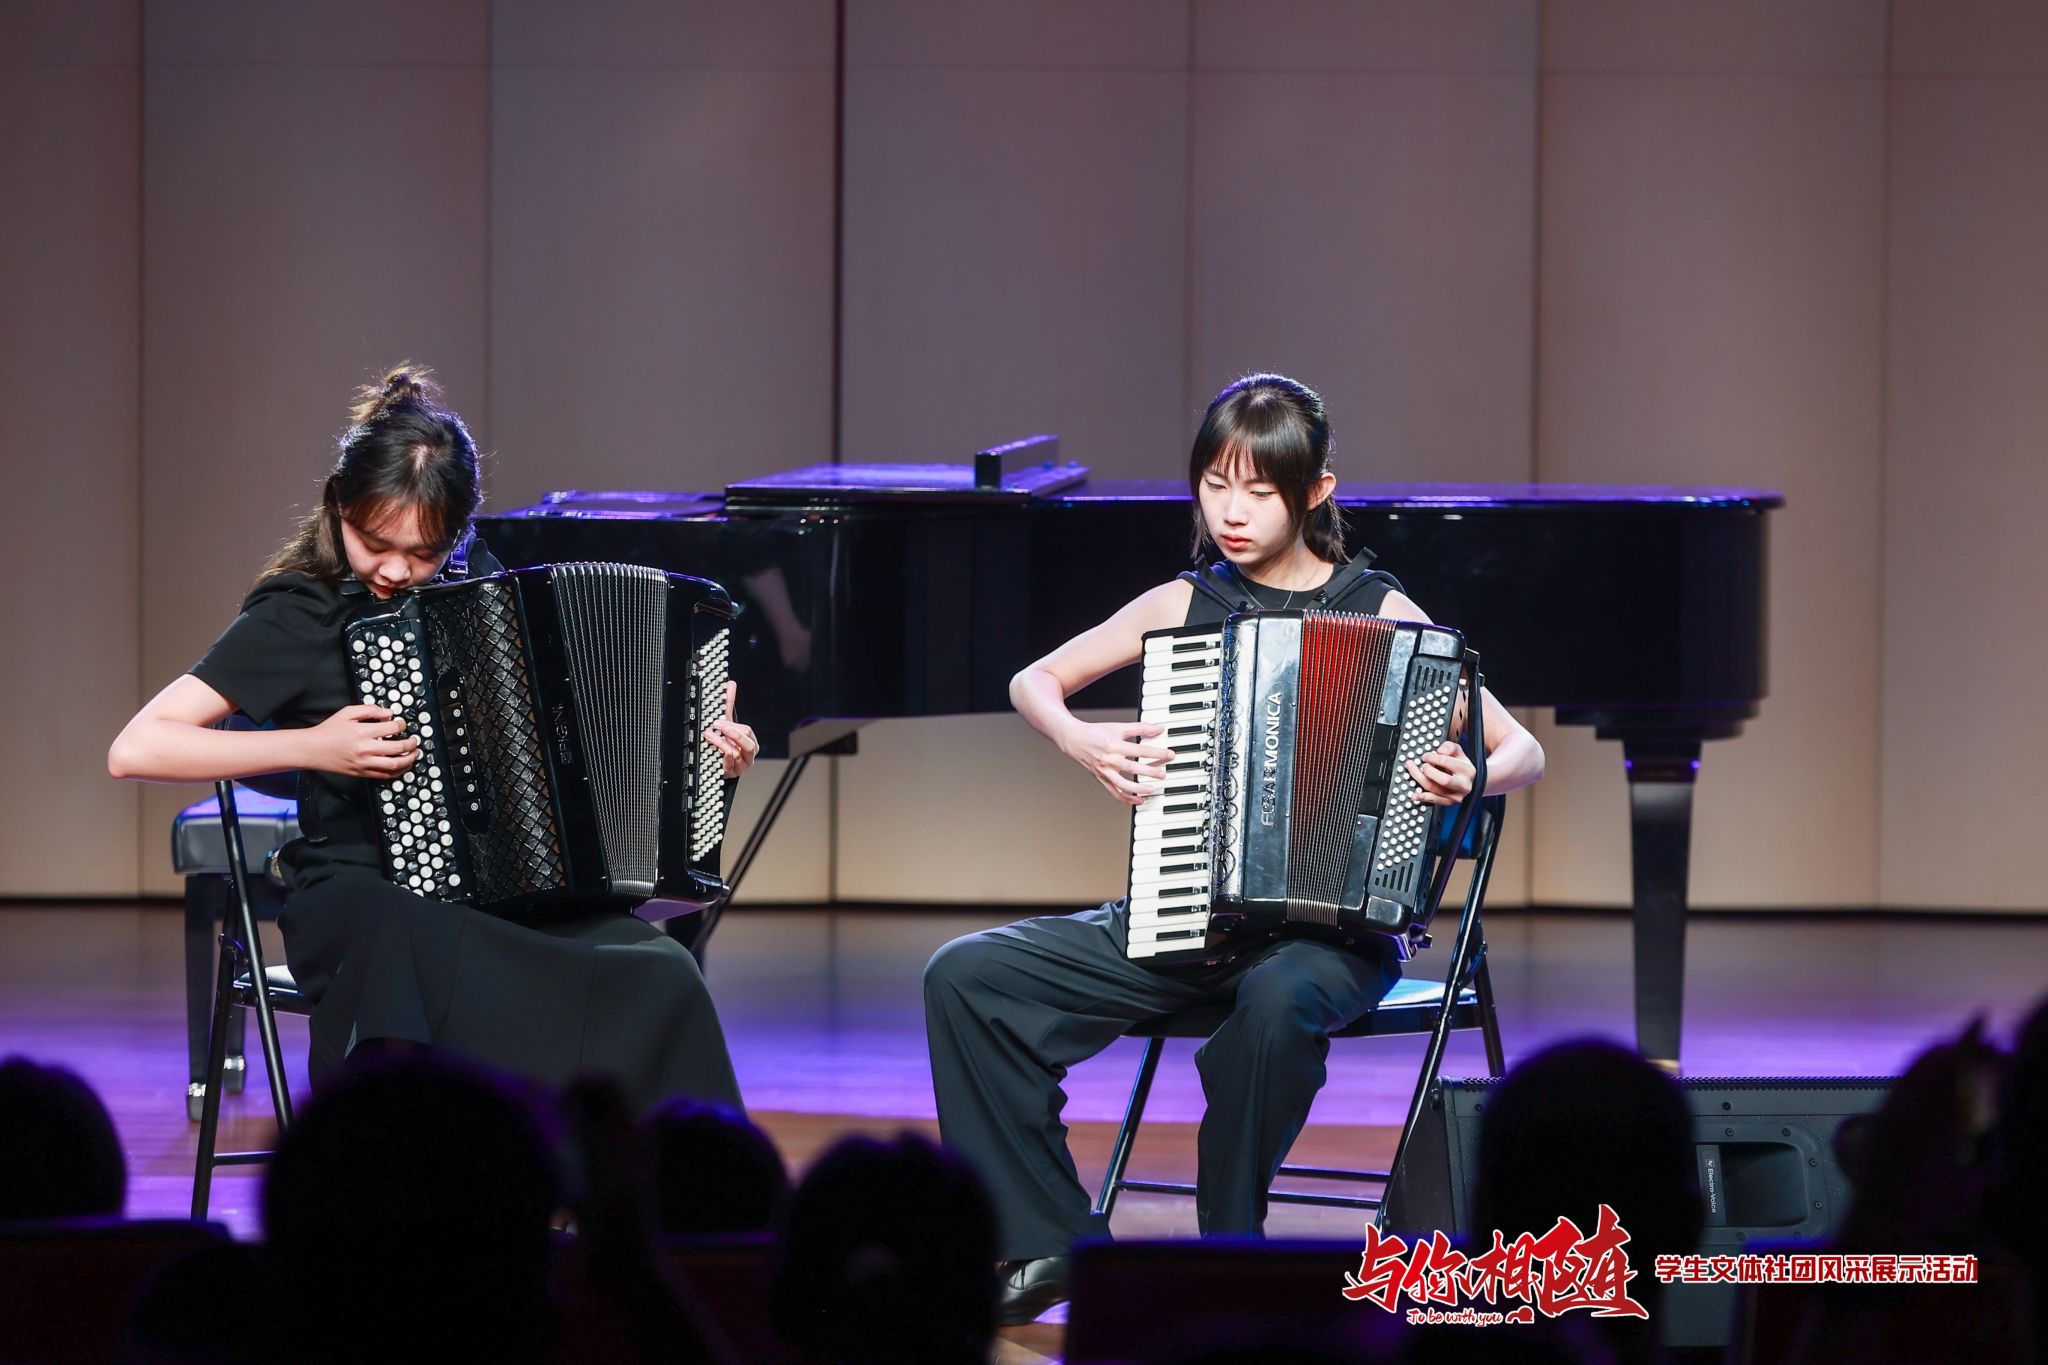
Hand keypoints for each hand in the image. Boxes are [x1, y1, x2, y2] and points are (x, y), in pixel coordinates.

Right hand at [305, 704, 419, 778]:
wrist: (312, 749)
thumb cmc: (328, 730)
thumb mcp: (347, 713)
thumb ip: (370, 710)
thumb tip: (389, 713)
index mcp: (362, 732)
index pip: (392, 729)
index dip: (402, 725)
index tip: (402, 724)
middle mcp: (365, 749)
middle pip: (398, 748)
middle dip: (411, 744)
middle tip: (414, 741)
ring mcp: (364, 763)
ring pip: (395, 765)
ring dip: (409, 760)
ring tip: (414, 754)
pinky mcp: (362, 773)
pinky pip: (385, 775)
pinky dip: (397, 771)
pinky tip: (402, 765)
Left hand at [704, 680, 758, 779]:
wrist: (723, 766)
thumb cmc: (728, 743)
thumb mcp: (727, 724)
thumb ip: (729, 705)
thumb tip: (731, 684)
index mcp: (751, 742)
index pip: (747, 731)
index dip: (734, 726)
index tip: (718, 721)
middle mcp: (749, 754)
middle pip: (748, 743)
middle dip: (732, 734)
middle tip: (717, 726)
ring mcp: (742, 765)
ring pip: (736, 753)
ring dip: (721, 743)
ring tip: (708, 736)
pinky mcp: (733, 773)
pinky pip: (731, 767)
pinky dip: (726, 760)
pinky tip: (721, 753)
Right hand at [1060, 720, 1174, 805]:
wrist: (1074, 740)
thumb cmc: (1095, 733)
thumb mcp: (1118, 727)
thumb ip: (1139, 728)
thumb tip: (1158, 729)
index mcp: (1114, 745)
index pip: (1140, 750)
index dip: (1157, 752)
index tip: (1170, 754)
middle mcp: (1109, 760)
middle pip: (1132, 768)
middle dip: (1150, 772)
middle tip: (1163, 773)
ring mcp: (1104, 772)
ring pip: (1123, 785)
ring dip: (1138, 789)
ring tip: (1152, 789)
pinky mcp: (1102, 779)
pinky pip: (1115, 793)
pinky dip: (1127, 799)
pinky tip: (1139, 799)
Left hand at [1407, 741, 1475, 805]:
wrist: (1467, 782)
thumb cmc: (1460, 766)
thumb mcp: (1459, 753)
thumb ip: (1450, 747)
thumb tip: (1440, 751)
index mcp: (1467, 771)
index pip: (1446, 762)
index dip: (1432, 757)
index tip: (1425, 756)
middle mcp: (1463, 785)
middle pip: (1443, 780)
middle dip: (1428, 771)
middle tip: (1422, 765)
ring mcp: (1456, 796)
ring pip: (1434, 789)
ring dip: (1419, 779)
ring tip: (1412, 770)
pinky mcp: (1449, 802)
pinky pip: (1433, 801)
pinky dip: (1422, 797)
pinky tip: (1414, 795)